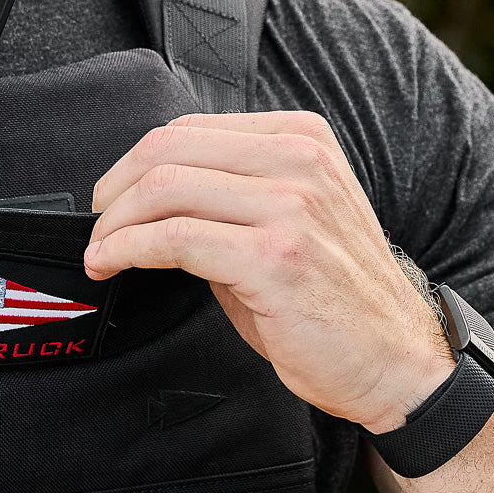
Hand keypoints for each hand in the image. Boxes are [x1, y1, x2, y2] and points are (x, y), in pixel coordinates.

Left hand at [84, 110, 453, 431]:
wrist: (397, 363)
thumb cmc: (333, 299)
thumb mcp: (287, 222)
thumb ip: (228, 195)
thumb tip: (146, 198)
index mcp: (302, 140)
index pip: (188, 129)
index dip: (132, 165)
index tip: (109, 200)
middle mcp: (300, 162)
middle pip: (168, 150)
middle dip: (113, 190)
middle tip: (95, 226)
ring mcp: (292, 206)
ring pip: (164, 188)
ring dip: (113, 224)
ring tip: (99, 252)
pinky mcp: (274, 257)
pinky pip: (173, 238)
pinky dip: (126, 249)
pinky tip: (110, 266)